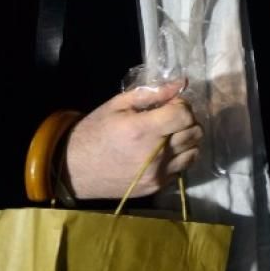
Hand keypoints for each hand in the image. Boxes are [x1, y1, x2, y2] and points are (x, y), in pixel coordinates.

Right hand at [64, 81, 201, 198]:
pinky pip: (183, 167)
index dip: (182, 106)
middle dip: (187, 120)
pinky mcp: (157, 186)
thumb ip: (151, 94)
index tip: (171, 105)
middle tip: (172, 118)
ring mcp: (157, 174)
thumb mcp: (117, 105)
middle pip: (195, 132)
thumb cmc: (95, 131)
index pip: (184, 116)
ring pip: (194, 151)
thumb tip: (180, 84)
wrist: (75, 169)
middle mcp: (154, 155)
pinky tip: (164, 151)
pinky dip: (179, 156)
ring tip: (170, 135)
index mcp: (142, 130)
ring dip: (187, 139)